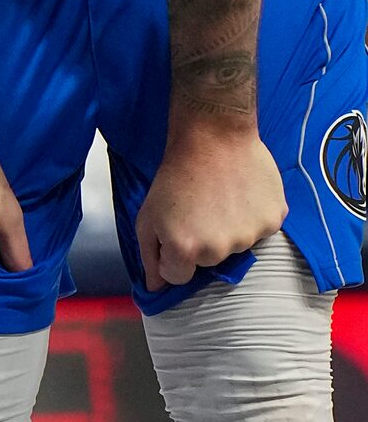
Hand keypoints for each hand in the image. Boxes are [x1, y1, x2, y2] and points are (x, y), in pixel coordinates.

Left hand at [136, 127, 286, 288]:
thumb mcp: (147, 213)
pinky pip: (260, 229)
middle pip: (209, 261)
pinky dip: (252, 215)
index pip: (179, 276)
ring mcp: (250, 235)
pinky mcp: (274, 219)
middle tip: (198, 207)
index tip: (177, 229)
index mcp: (186, 249)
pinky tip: (241, 192)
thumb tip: (157, 289)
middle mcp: (219, 249)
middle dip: (201, 240)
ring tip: (220, 196)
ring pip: (236, 245)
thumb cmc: (176, 172)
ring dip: (228, 227)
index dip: (173, 254)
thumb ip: (149, 256)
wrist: (212, 132)